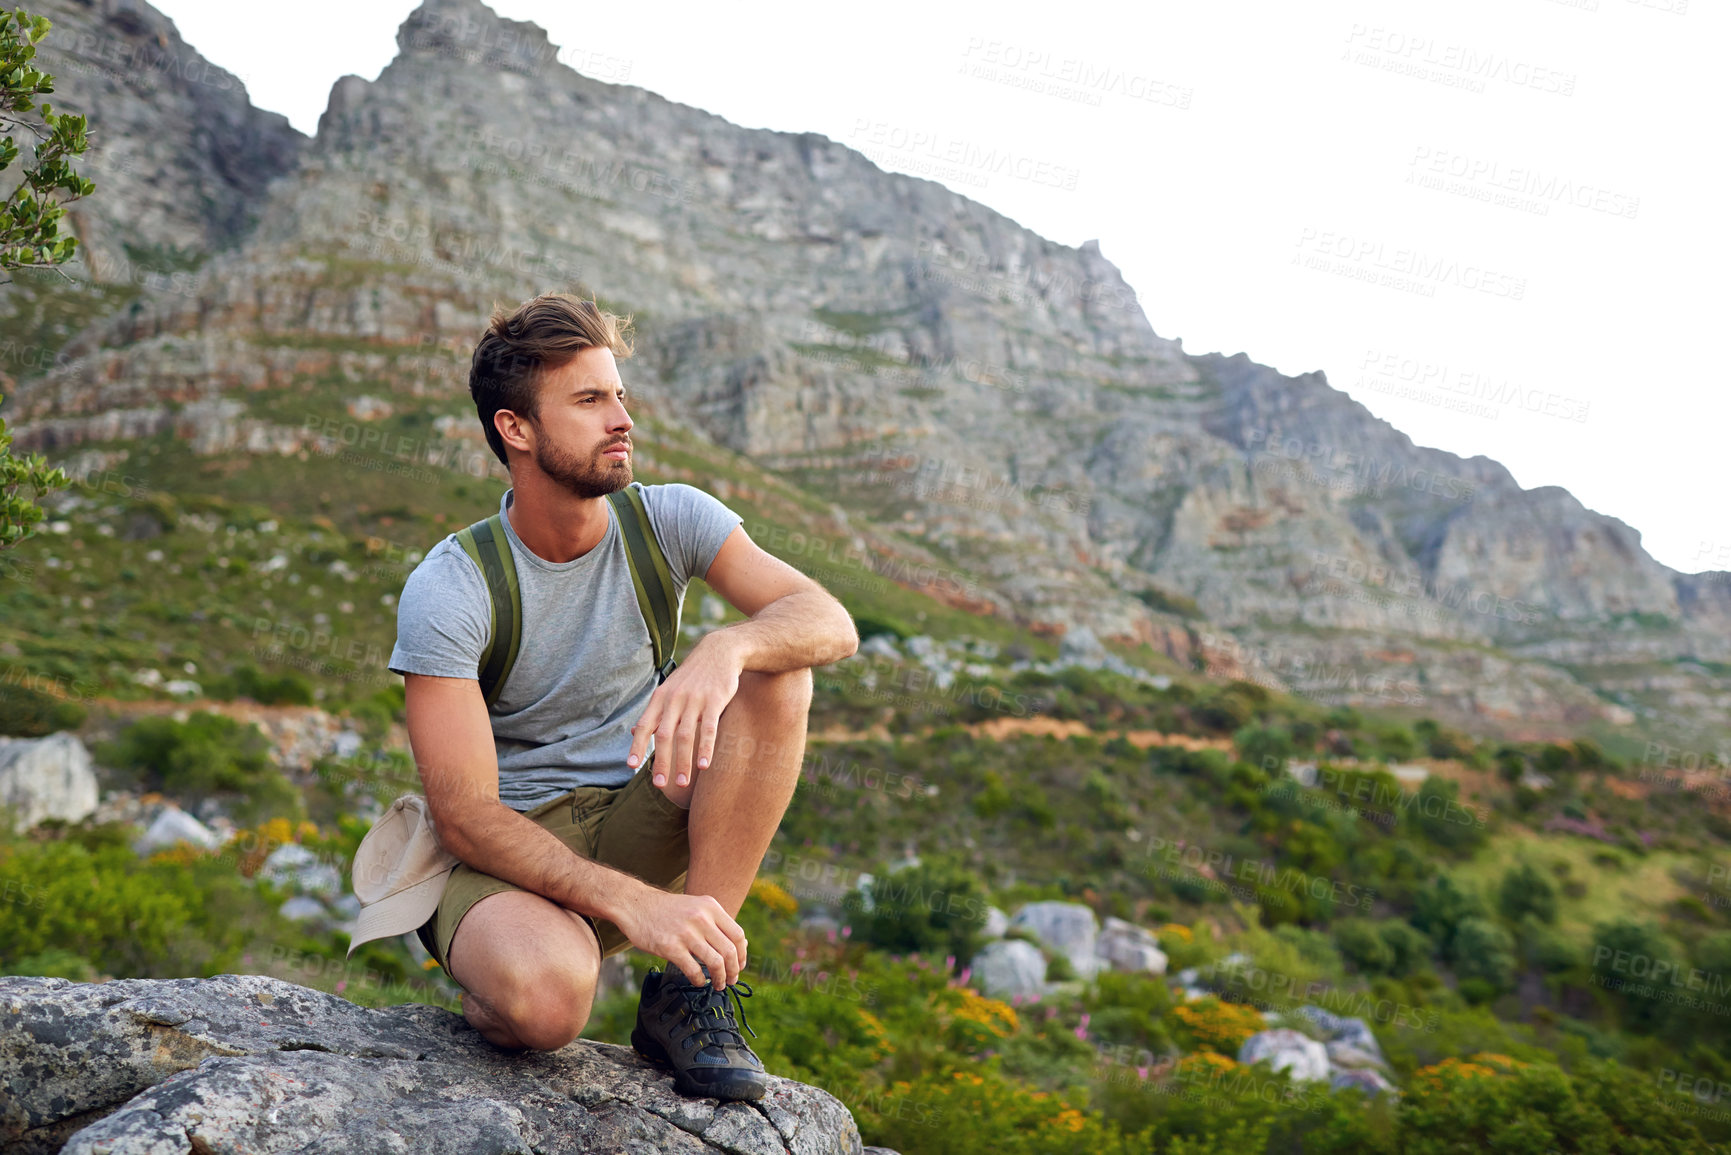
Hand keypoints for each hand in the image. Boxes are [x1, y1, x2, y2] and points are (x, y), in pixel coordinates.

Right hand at [612, 886, 747, 988]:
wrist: (636, 905)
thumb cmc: (667, 910)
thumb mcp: (696, 906)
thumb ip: (715, 922)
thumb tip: (737, 945)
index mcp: (710, 907)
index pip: (738, 935)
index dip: (742, 954)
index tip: (739, 965)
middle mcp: (701, 918)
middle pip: (730, 951)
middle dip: (734, 970)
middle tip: (731, 980)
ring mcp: (686, 933)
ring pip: (716, 963)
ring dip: (720, 978)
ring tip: (718, 984)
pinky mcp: (671, 947)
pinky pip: (694, 970)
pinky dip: (700, 980)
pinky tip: (699, 981)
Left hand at [626, 632, 741, 791]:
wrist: (719, 651)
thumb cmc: (692, 676)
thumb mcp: (669, 690)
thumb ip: (654, 712)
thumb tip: (634, 731)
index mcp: (660, 697)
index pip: (645, 725)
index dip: (637, 745)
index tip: (631, 766)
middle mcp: (674, 699)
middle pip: (664, 735)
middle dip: (661, 761)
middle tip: (659, 785)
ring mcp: (695, 700)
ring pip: (686, 736)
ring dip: (683, 762)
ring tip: (681, 783)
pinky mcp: (714, 701)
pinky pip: (709, 729)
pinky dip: (705, 748)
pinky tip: (704, 766)